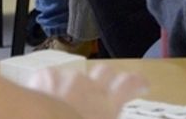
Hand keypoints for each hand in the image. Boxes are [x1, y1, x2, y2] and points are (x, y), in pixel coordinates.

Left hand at [27, 63, 146, 118]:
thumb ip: (106, 116)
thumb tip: (105, 114)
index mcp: (107, 106)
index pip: (129, 85)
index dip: (137, 82)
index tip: (142, 84)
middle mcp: (90, 88)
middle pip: (105, 71)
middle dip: (107, 77)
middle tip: (104, 88)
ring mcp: (68, 79)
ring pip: (75, 77)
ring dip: (73, 88)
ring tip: (63, 103)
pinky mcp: (46, 76)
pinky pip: (50, 78)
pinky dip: (49, 87)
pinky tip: (42, 99)